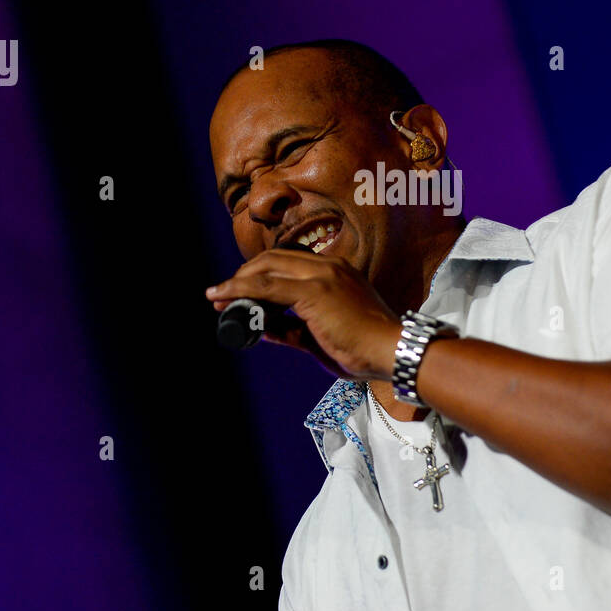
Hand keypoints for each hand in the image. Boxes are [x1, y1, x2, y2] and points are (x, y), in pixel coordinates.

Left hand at [206, 248, 402, 380]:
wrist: (392, 351)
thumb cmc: (365, 349)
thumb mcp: (322, 336)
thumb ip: (293, 330)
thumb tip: (264, 328)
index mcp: (336, 272)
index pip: (288, 263)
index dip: (259, 274)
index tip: (239, 291)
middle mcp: (328, 267)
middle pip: (272, 259)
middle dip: (243, 276)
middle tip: (223, 295)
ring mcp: (322, 276)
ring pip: (266, 269)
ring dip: (237, 283)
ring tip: (218, 298)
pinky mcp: (314, 291)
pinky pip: (267, 286)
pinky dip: (240, 290)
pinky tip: (224, 299)